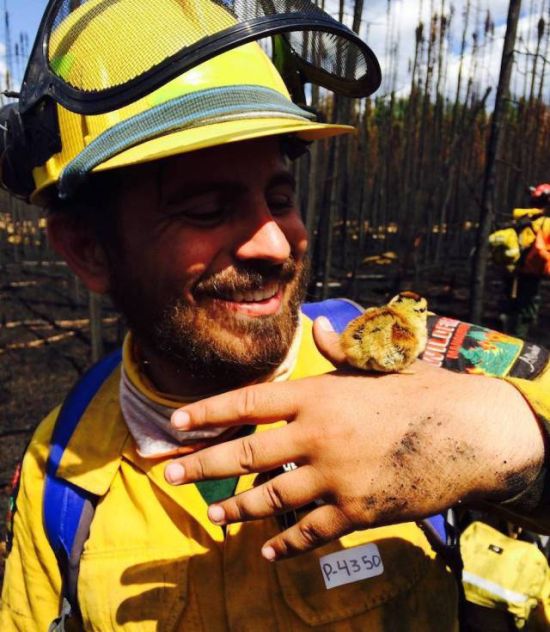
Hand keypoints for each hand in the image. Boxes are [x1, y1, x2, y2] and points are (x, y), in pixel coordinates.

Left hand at [164, 319, 544, 559]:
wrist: (465, 431)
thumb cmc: (416, 393)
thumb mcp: (374, 367)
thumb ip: (338, 352)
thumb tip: (318, 331)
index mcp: (317, 395)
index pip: (249, 402)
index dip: (209, 412)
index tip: (177, 422)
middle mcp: (317, 435)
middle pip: (246, 453)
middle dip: (202, 464)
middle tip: (170, 474)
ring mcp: (334, 477)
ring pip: (270, 498)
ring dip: (236, 508)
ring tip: (213, 514)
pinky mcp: (356, 511)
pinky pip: (310, 532)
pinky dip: (286, 544)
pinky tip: (268, 552)